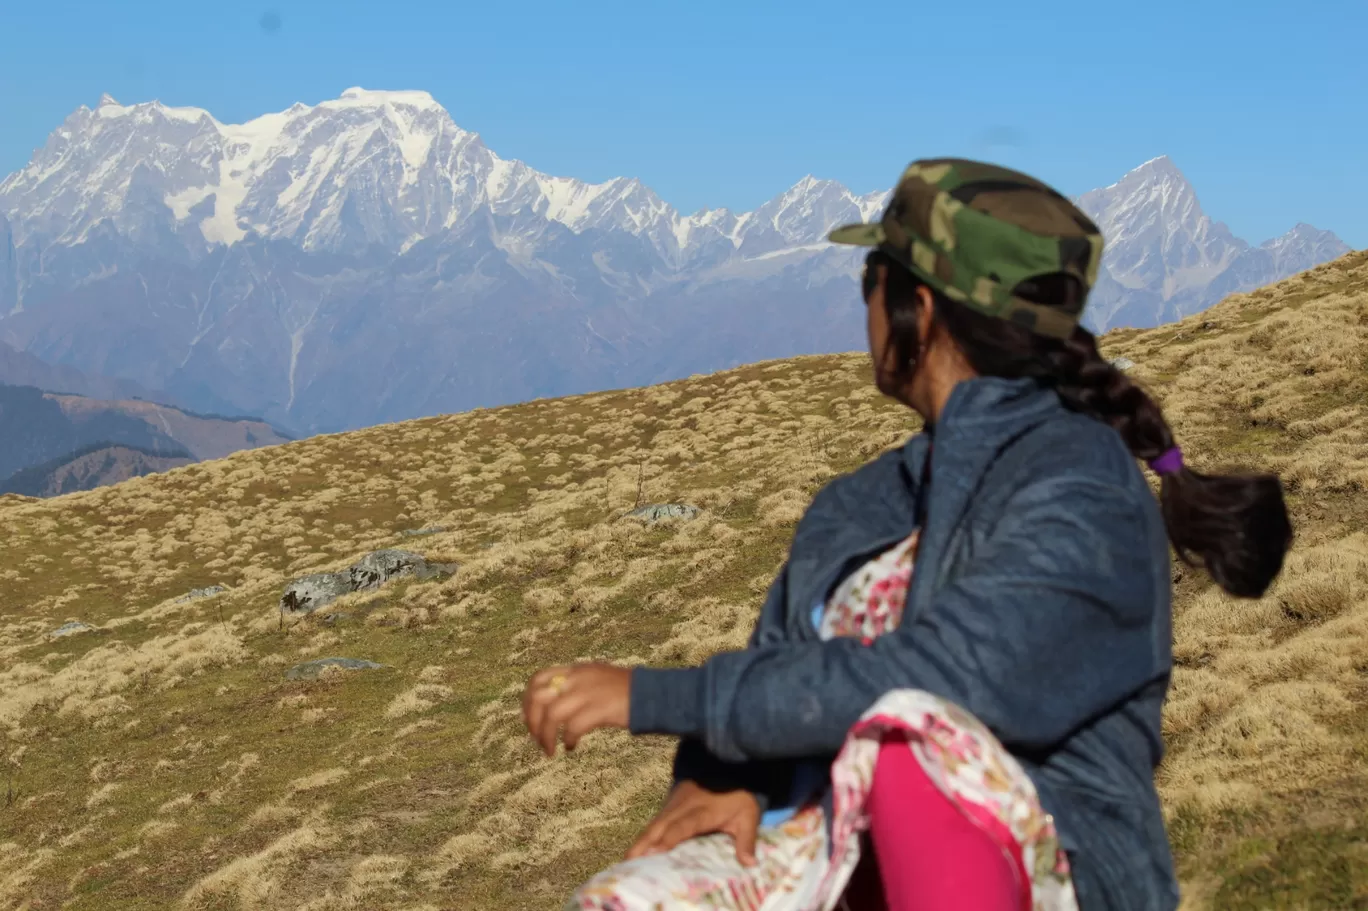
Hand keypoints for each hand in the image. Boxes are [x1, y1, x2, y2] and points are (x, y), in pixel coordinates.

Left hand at [521, 663, 630, 756]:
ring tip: (550, 751)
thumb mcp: (595, 679)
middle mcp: (577, 679)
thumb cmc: (624, 691)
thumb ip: (574, 687)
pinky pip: (572, 728)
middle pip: (539, 698)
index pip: (538, 678)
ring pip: (552, 715)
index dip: (527, 700)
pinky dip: (568, 740)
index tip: (529, 719)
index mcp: (575, 670)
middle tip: (537, 740)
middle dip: (532, 722)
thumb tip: (551, 708)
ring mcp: (588, 693)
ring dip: (546, 737)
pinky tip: (572, 746)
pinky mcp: (599, 709)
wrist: (653, 693)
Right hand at [626, 780, 760, 866]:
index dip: (668, 839)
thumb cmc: (738, 795)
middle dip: (644, 843)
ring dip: (640, 841)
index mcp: (702, 810)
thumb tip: (750, 864)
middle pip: (660, 826)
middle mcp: (683, 807)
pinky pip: (655, 821)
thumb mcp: (748, 816)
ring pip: (653, 824)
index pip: (682, 826)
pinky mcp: (669, 805)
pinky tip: (637, 850)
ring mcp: (673, 804)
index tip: (654, 853)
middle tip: (629, 862)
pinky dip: (645, 835)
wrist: (728, 766)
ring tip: (627, 860)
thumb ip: (747, 840)